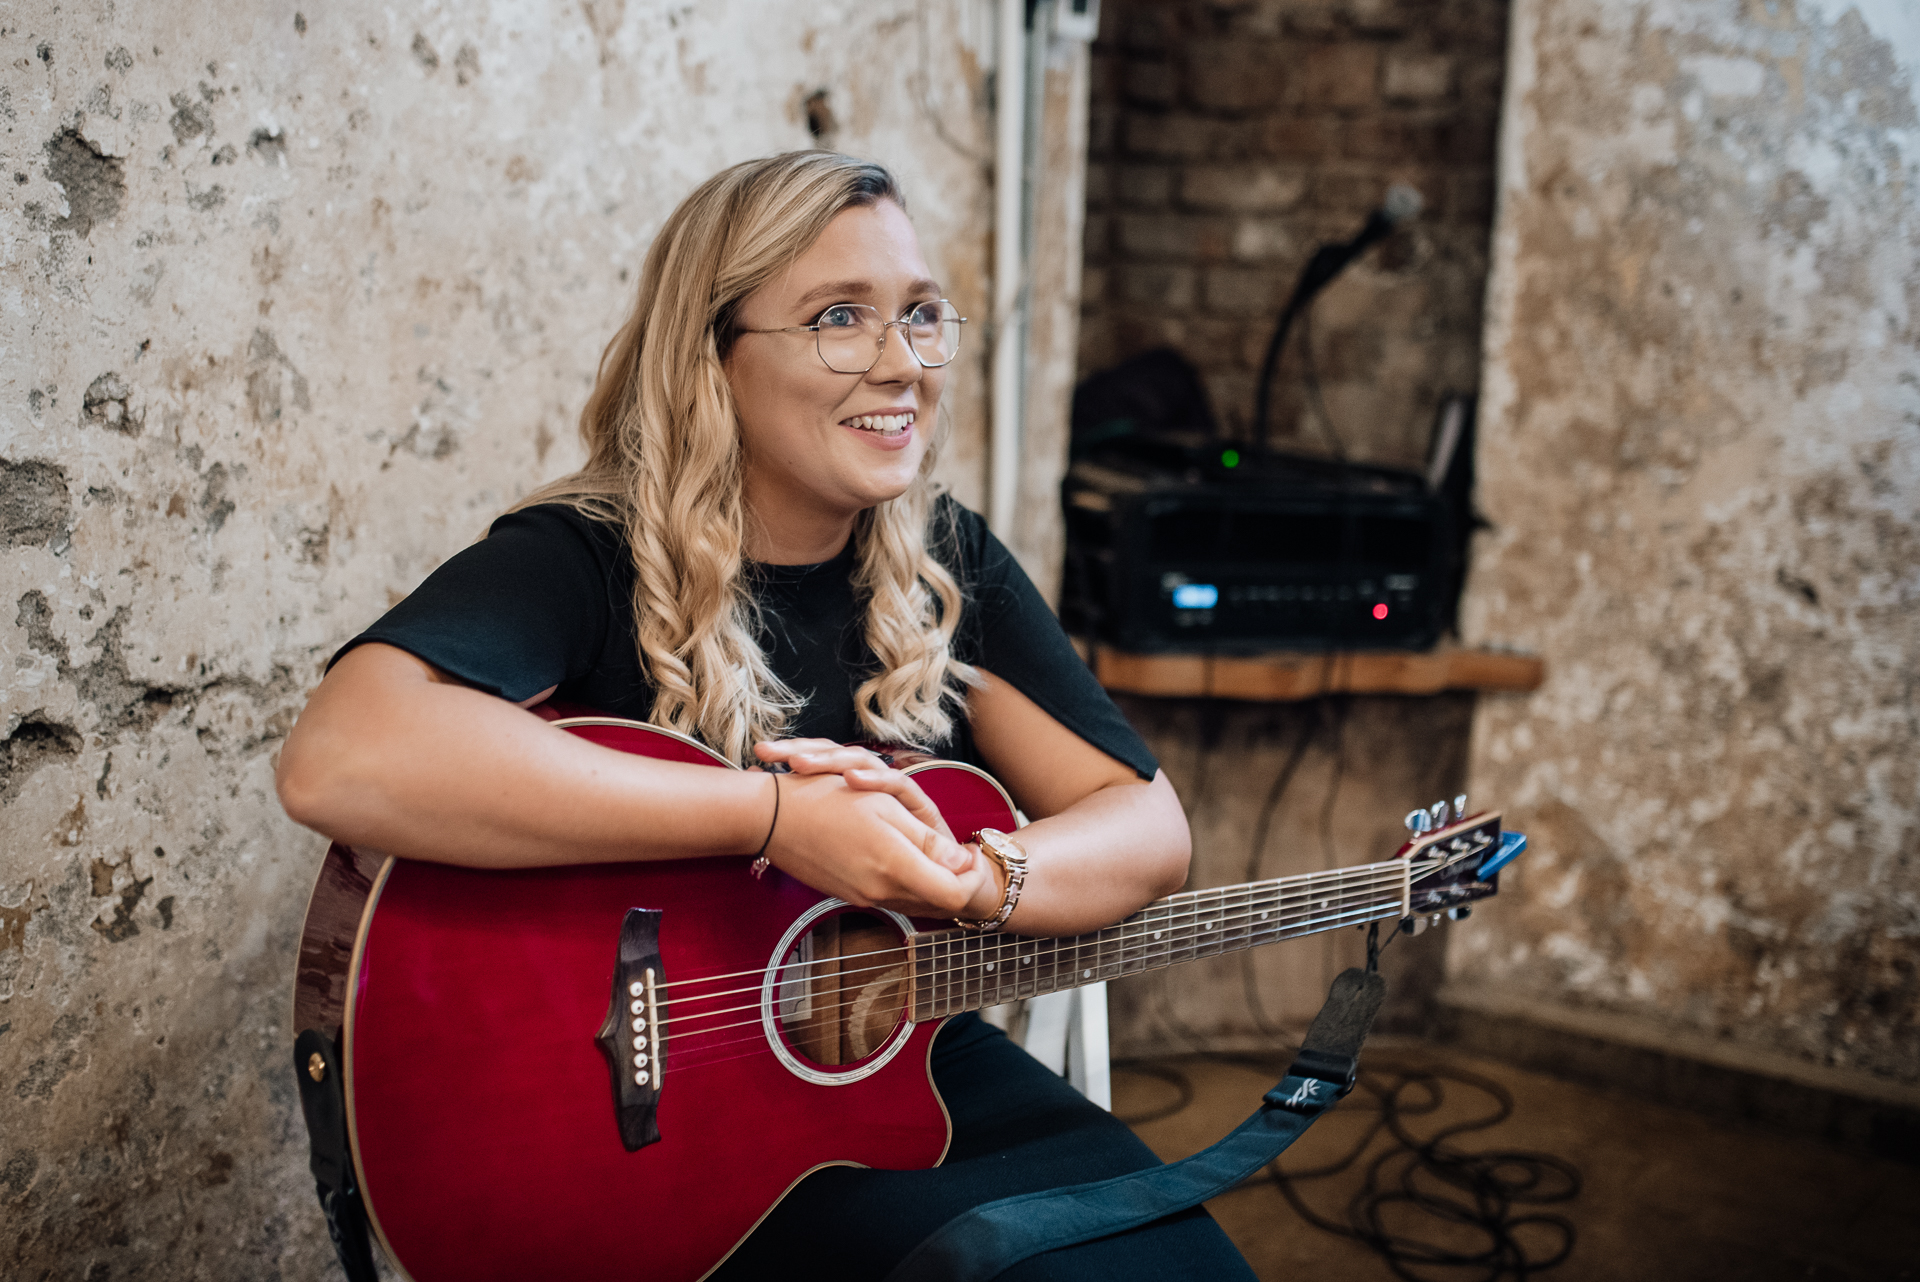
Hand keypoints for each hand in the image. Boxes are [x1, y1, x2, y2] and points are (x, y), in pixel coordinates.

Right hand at [752, 739, 993, 917]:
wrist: (769, 816)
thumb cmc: (826, 799)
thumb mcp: (886, 808)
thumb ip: (927, 842)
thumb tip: (961, 864)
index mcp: (896, 868)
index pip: (956, 894)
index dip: (972, 875)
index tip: (972, 852)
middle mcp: (881, 892)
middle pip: (938, 901)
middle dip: (955, 878)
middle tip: (959, 850)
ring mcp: (862, 897)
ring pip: (914, 900)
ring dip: (929, 879)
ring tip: (929, 848)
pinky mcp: (847, 895)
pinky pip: (889, 896)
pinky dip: (904, 880)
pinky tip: (897, 855)